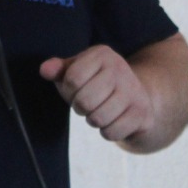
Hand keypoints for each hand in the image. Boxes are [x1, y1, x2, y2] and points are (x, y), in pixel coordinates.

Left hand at [39, 45, 155, 143]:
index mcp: (102, 54)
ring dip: (93, 120)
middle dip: (80, 107)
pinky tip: (113, 121)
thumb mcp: (76, 71)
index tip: (75, 90)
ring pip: (98, 119)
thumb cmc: (96, 83)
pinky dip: (107, 132)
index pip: (73, 78)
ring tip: (99, 111)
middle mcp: (120, 68)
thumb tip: (44, 70)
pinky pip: (112, 132)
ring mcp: (134, 91)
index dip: (68, 91)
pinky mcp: (142, 113)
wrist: (136, 97)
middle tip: (86, 104)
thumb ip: (58, 70)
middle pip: (84, 101)